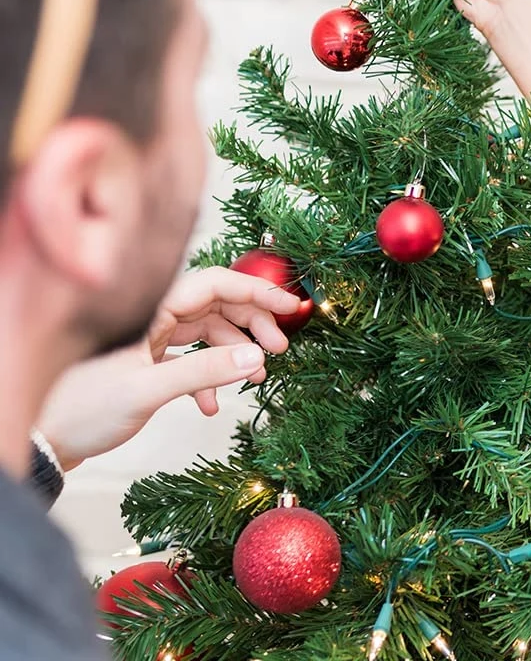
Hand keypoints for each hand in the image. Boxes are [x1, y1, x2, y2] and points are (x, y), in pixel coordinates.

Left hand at [38, 268, 300, 470]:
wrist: (44, 442)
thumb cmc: (82, 410)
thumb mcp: (148, 389)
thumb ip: (204, 370)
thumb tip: (255, 357)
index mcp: (152, 309)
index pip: (216, 284)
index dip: (257, 291)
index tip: (291, 306)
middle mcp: (154, 317)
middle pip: (217, 305)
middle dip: (252, 324)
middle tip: (278, 348)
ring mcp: (151, 339)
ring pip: (207, 332)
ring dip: (234, 353)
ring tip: (254, 378)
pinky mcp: (148, 362)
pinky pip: (191, 358)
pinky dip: (208, 376)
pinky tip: (211, 404)